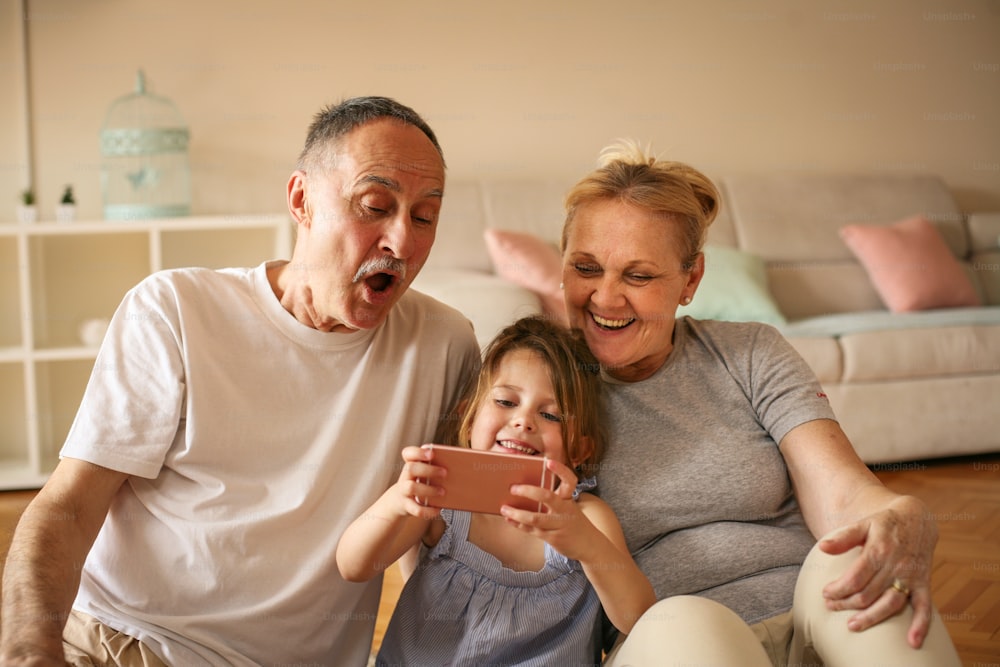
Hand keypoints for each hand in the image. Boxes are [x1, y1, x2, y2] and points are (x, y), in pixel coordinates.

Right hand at [394, 445, 444, 519]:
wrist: (400, 501)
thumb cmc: (419, 482)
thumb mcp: (423, 473)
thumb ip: (435, 466)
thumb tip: (461, 465)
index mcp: (411, 464)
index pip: (408, 453)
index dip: (418, 452)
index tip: (431, 453)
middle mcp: (405, 476)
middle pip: (411, 468)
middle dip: (428, 470)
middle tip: (445, 473)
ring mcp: (404, 491)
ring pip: (411, 487)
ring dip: (428, 490)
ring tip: (443, 492)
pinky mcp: (406, 506)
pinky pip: (415, 508)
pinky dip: (427, 510)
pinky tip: (438, 510)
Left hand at [499, 460, 597, 558]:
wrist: (589, 545)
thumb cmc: (572, 521)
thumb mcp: (568, 507)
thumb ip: (553, 499)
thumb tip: (525, 490)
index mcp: (569, 498)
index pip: (569, 480)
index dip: (560, 470)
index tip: (548, 462)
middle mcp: (566, 510)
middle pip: (547, 497)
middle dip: (528, 491)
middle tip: (513, 488)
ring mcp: (560, 524)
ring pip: (535, 517)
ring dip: (517, 513)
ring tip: (504, 508)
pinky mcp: (553, 538)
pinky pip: (532, 530)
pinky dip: (518, 524)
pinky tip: (509, 519)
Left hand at [818, 495, 937, 647]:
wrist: (918, 519)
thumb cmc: (884, 524)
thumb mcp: (863, 524)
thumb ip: (843, 537)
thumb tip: (822, 547)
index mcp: (879, 550)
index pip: (855, 578)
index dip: (838, 589)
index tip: (825, 594)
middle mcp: (896, 566)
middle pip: (868, 593)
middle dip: (847, 604)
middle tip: (831, 608)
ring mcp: (911, 577)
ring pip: (890, 604)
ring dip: (872, 618)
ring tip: (852, 626)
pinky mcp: (924, 584)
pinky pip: (924, 607)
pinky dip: (921, 626)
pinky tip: (912, 643)